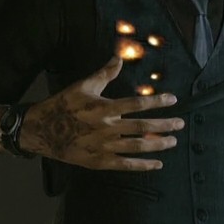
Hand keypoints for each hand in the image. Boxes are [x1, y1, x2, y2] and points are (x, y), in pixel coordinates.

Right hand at [19, 54, 182, 170]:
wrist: (42, 130)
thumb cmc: (64, 105)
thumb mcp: (83, 85)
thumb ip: (105, 74)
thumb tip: (119, 57)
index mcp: (104, 108)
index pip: (137, 104)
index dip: (157, 101)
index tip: (173, 100)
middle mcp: (106, 128)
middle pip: (142, 127)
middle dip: (164, 125)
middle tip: (180, 124)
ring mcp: (103, 146)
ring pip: (137, 147)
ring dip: (157, 145)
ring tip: (172, 142)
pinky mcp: (98, 162)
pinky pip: (124, 165)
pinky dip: (142, 166)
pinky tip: (156, 164)